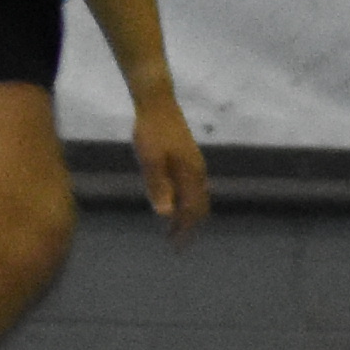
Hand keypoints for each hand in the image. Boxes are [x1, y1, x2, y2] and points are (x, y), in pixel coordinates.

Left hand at [129, 93, 208, 240]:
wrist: (157, 102)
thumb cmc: (151, 130)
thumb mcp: (150, 159)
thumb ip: (157, 186)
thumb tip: (165, 215)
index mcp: (190, 174)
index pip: (191, 211)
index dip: (184, 230)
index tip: (175, 246)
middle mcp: (197, 171)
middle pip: (199, 207)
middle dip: (189, 227)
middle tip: (175, 242)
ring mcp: (195, 164)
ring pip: (198, 197)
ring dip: (188, 215)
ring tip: (173, 227)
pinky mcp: (189, 158)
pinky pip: (194, 187)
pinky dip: (187, 201)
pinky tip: (174, 202)